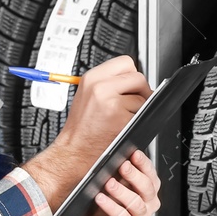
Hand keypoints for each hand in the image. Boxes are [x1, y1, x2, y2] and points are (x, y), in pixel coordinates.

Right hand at [22, 55, 152, 208]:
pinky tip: (123, 126)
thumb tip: (132, 78)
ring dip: (139, 108)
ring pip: (143, 96)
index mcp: (91, 78)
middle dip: (141, 90)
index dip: (131, 74)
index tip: (130, 85)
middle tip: (133, 102)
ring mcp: (111, 103)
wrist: (73, 153)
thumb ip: (107, 82)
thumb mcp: (86, 95)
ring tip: (123, 117)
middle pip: (138, 77)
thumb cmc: (81, 129)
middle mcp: (100, 87)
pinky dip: (138, 121)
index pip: (126, 62)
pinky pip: (143, 114)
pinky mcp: (121, 119)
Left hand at [57, 150, 160, 215]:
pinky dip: (112, 207)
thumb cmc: (104, 197)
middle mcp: (147, 202)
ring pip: (136, 203)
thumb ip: (118, 167)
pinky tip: (101, 199)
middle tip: (122, 166)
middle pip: (147, 188)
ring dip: (122, 192)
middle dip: (134, 175)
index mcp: (148, 188)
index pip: (151, 173)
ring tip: (109, 183)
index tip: (134, 154)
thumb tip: (115, 148)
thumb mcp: (113, 178)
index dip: (143, 163)